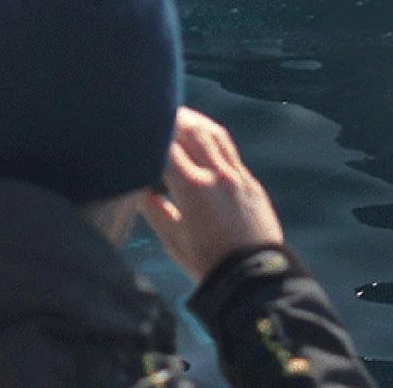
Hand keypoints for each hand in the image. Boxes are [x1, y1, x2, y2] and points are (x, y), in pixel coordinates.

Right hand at [142, 108, 285, 282]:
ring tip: (178, 117)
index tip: (136, 130)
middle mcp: (216, 175)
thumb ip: (153, 209)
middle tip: (154, 113)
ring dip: (194, 121)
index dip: (149, 134)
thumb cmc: (209, 264)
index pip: (166, 146)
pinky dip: (212, 137)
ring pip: (213, 134)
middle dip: (171, 118)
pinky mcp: (250, 182)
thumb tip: (137, 187)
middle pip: (191, 130)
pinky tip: (203, 138)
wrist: (256, 279)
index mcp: (193, 188)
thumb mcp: (173, 239)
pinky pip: (229, 149)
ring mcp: (237, 176)